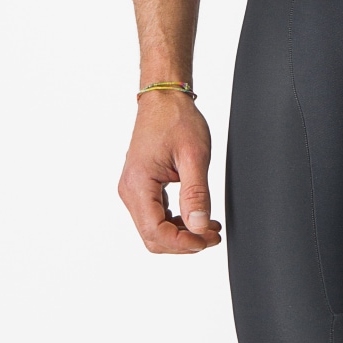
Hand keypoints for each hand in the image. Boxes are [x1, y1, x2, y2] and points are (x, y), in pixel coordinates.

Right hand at [118, 90, 222, 253]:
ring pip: (153, 229)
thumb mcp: (194, 156)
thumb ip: (196, 193)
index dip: (183, 244)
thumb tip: (199, 227)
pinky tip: (196, 217)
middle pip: (152, 237)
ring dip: (181, 234)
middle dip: (184, 242)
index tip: (207, 240)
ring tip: (209, 227)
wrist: (164, 98)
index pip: (155, 233)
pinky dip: (175, 222)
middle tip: (212, 235)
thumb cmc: (176, 119)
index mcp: (138, 185)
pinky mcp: (141, 186)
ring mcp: (133, 189)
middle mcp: (130, 191)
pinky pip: (155, 215)